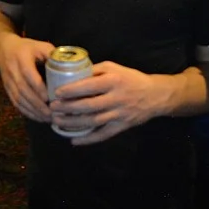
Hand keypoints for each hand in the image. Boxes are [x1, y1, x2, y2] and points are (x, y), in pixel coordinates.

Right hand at [0, 35, 53, 122]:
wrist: (4, 49)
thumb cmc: (27, 48)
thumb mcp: (41, 46)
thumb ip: (53, 55)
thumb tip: (71, 66)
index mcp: (22, 59)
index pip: (29, 75)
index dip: (38, 88)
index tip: (49, 99)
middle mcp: (13, 71)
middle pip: (24, 91)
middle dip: (37, 104)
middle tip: (52, 113)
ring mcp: (8, 82)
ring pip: (19, 100)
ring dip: (33, 111)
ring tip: (47, 118)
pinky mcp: (7, 90)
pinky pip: (16, 103)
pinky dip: (27, 112)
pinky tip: (38, 118)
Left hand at [55, 61, 170, 145]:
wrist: (156, 95)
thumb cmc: (132, 79)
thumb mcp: (115, 68)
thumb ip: (95, 70)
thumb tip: (74, 74)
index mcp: (114, 81)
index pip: (90, 86)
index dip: (72, 90)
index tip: (57, 93)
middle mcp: (117, 98)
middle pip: (89, 105)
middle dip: (68, 108)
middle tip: (52, 108)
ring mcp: (120, 114)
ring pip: (93, 121)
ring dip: (73, 123)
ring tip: (58, 122)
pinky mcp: (122, 126)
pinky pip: (104, 134)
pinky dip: (88, 139)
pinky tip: (74, 141)